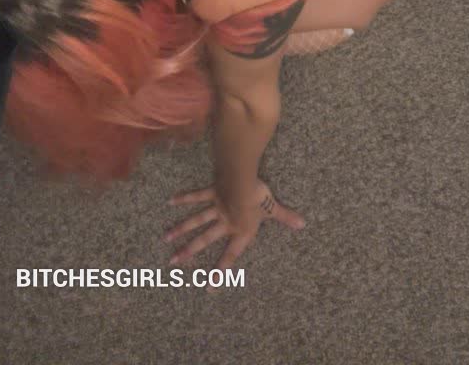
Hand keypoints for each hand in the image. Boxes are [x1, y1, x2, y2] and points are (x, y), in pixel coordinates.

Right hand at [164, 179, 305, 276]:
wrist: (242, 180)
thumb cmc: (258, 197)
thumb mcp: (273, 209)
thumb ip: (285, 217)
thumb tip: (302, 224)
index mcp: (240, 230)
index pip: (230, 255)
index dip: (220, 272)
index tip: (208, 287)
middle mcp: (225, 222)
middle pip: (205, 239)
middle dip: (189, 251)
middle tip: (173, 262)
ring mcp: (216, 207)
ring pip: (196, 221)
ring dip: (181, 229)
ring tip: (166, 238)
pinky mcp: (211, 192)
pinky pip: (196, 197)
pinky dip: (184, 198)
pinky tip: (170, 201)